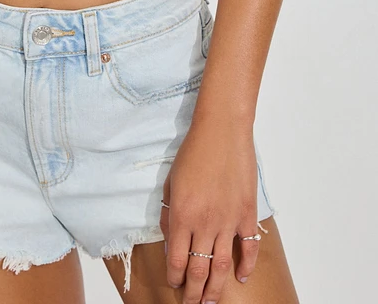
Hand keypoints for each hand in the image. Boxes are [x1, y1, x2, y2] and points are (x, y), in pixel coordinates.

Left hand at [160, 118, 261, 303]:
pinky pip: (249, 247)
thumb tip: (172, 242)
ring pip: (222, 265)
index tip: (175, 285)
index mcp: (183, 215)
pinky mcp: (247, 214)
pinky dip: (247, 265)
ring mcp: (229, 221)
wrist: (221, 132)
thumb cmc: (192, 153)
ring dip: (217, 287)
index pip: (177, 260)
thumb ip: (170, 215)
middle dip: (195, 292)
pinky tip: (241, 277)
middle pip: (200, 269)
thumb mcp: (171, 183)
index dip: (176, 277)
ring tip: (212, 302)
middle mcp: (205, 223)